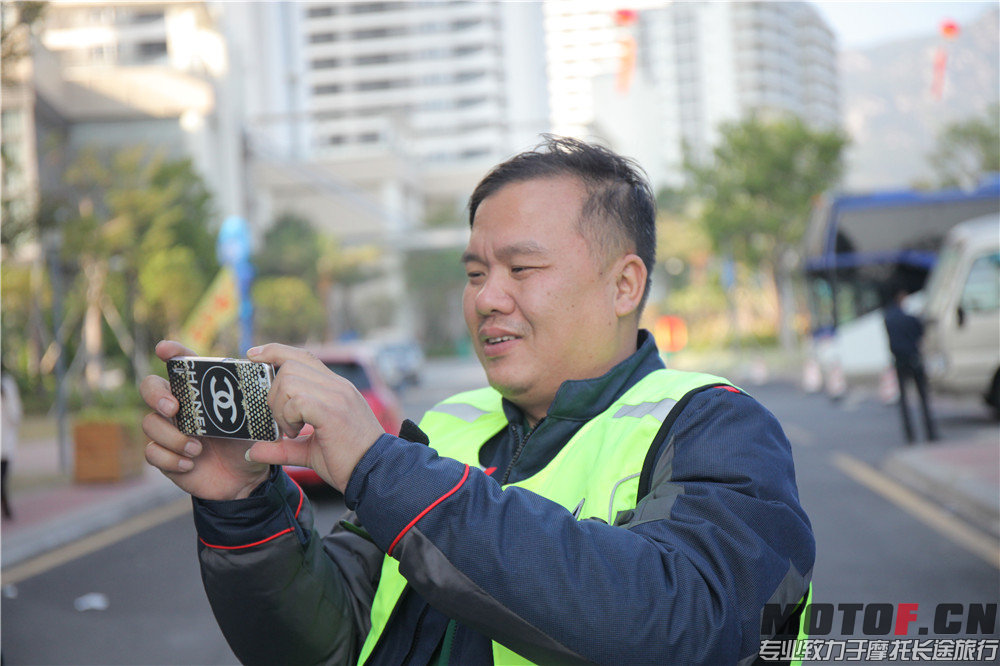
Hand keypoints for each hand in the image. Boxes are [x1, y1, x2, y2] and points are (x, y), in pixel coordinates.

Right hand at [140, 341, 269, 499]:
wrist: (246, 478)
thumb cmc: (249, 441)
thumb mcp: (258, 417)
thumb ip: (258, 398)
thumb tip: (264, 375)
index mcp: (201, 391)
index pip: (182, 364)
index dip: (171, 352)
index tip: (164, 349)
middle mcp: (180, 406)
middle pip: (150, 387)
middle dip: (156, 394)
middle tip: (174, 408)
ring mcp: (169, 430)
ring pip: (150, 423)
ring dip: (172, 437)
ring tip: (197, 449)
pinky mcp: (165, 456)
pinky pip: (151, 452)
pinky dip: (170, 459)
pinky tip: (191, 464)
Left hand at [242, 344, 384, 492]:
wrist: (376, 474)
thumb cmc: (347, 463)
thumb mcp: (309, 451)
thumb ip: (282, 447)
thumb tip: (252, 450)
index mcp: (336, 388)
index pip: (303, 356)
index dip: (275, 351)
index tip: (253, 354)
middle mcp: (337, 386)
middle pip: (290, 365)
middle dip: (274, 394)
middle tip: (284, 423)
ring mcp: (337, 395)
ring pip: (289, 380)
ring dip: (280, 407)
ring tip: (292, 430)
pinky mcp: (333, 411)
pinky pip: (297, 400)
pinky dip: (288, 416)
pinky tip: (296, 432)